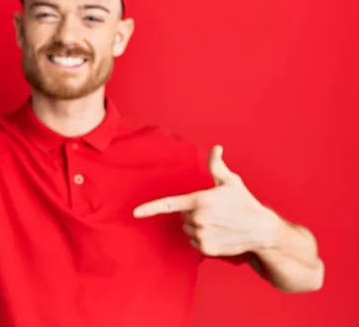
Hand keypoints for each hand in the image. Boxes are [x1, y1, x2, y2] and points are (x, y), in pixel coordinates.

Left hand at [133, 145, 277, 256]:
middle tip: (214, 211)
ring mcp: (202, 235)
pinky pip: (194, 242)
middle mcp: (198, 219)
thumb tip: (216, 148)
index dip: (150, 208)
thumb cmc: (245, 203)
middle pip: (182, 216)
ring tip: (218, 222)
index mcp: (200, 200)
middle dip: (193, 212)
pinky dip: (202, 238)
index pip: (169, 204)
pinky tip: (219, 233)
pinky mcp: (207, 249)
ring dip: (197, 226)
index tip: (135, 213)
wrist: (262, 230)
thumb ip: (217, 165)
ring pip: (187, 229)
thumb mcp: (231, 182)